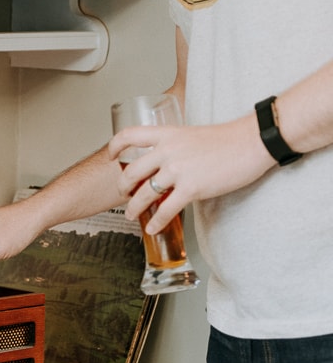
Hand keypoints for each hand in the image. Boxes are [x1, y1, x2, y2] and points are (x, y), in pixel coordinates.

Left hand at [107, 113, 273, 232]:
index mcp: (167, 134)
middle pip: (132, 171)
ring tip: (132, 214)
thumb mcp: (193, 135)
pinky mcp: (191, 188)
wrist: (251, 143)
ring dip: (134, 207)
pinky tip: (153, 228)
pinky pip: (165, 209)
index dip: (115, 147)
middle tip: (123, 194)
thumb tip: (168, 164)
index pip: (130, 135)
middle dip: (123, 187)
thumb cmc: (228, 140)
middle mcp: (168, 151)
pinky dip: (156, 222)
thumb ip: (176, 146)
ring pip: (144, 193)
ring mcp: (178, 170)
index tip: (111, 157)